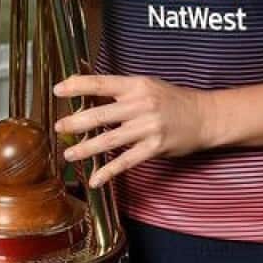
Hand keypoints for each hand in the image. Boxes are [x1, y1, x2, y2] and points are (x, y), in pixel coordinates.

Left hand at [53, 75, 208, 188]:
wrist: (204, 117)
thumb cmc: (172, 100)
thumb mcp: (147, 86)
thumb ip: (121, 90)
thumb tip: (89, 94)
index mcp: (136, 85)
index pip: (100, 83)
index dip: (77, 86)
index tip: (58, 90)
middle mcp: (141, 104)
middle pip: (101, 113)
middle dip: (76, 121)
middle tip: (58, 127)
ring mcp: (148, 127)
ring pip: (110, 139)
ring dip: (86, 148)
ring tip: (69, 153)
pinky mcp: (154, 147)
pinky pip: (126, 161)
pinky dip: (108, 172)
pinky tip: (95, 179)